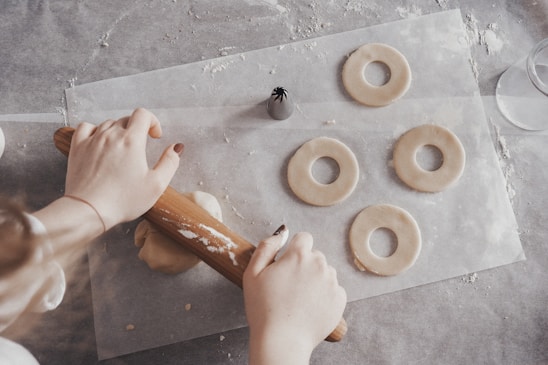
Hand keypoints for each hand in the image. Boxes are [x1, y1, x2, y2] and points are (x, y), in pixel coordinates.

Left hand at [64, 108, 181, 229]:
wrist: (88, 210)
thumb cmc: (123, 200)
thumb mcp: (156, 185)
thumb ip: (170, 163)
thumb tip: (176, 148)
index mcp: (132, 141)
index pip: (143, 114)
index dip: (153, 122)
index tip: (155, 136)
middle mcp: (111, 135)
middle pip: (126, 119)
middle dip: (137, 128)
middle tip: (141, 145)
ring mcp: (92, 140)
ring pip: (108, 124)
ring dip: (119, 131)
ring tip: (122, 147)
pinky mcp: (77, 148)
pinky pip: (86, 127)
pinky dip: (95, 130)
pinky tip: (100, 141)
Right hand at [243, 230, 346, 364]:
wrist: (282, 340)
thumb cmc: (263, 308)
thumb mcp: (252, 273)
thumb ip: (266, 247)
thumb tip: (282, 232)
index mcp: (299, 255)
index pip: (303, 238)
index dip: (293, 250)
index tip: (287, 265)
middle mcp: (320, 264)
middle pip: (314, 256)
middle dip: (304, 266)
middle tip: (289, 287)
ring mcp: (332, 282)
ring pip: (324, 272)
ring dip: (315, 280)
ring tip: (299, 299)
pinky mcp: (340, 299)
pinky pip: (334, 289)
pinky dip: (324, 295)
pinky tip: (310, 307)